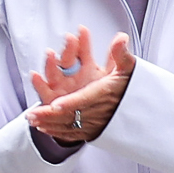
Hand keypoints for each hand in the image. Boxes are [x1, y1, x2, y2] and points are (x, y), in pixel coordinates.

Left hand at [26, 28, 135, 145]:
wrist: (142, 112)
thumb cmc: (131, 86)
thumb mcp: (129, 68)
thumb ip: (121, 54)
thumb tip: (121, 38)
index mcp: (105, 94)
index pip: (85, 99)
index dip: (70, 103)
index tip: (55, 104)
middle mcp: (99, 111)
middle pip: (72, 115)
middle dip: (50, 116)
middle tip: (31, 115)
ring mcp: (95, 123)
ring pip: (69, 126)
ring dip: (49, 124)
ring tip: (32, 121)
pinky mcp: (93, 132)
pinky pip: (73, 134)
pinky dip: (57, 132)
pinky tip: (43, 129)